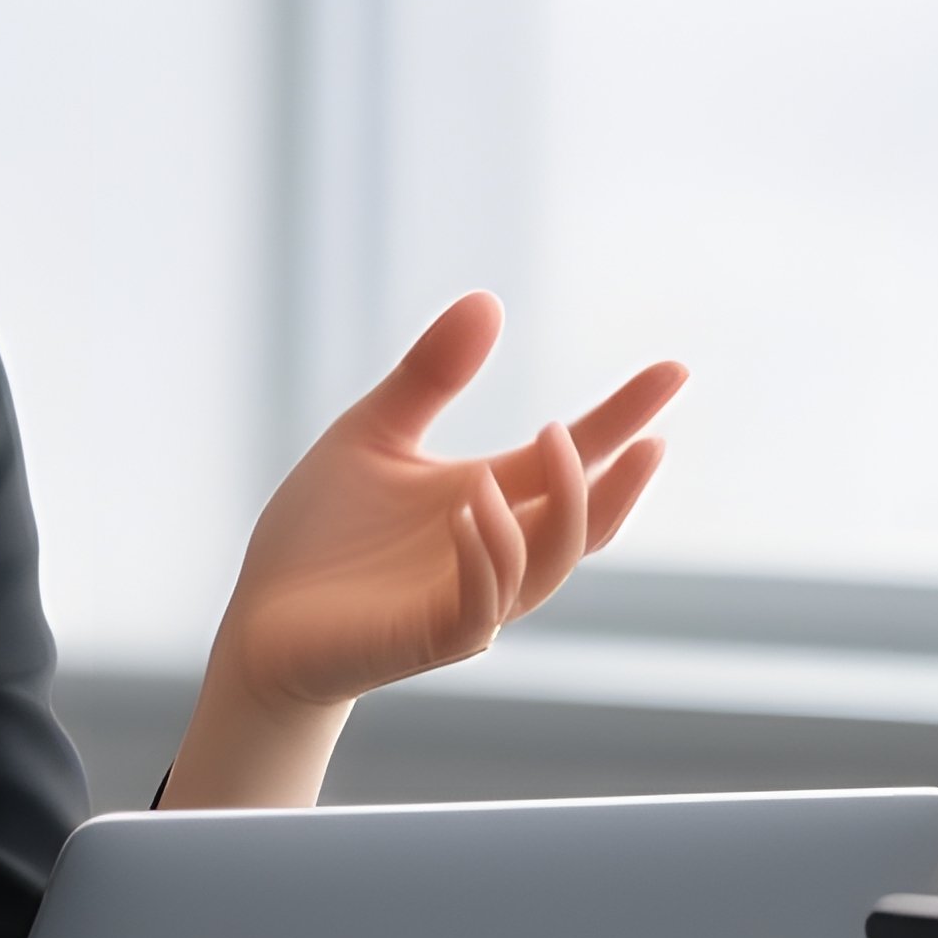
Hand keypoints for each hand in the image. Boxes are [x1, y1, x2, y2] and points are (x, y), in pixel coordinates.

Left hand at [211, 291, 686, 712]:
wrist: (262, 618)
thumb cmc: (321, 532)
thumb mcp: (374, 432)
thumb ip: (430, 375)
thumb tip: (490, 300)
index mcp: (490, 496)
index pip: (574, 454)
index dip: (624, 416)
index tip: (676, 370)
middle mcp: (494, 548)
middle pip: (585, 519)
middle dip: (622, 477)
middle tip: (651, 432)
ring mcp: (468, 598)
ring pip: (547, 564)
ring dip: (559, 508)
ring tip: (551, 443)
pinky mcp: (429, 637)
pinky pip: (481, 605)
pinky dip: (489, 555)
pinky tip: (477, 504)